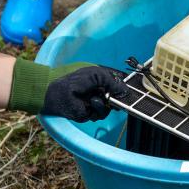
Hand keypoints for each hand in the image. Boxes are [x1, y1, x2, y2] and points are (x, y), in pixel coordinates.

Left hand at [8, 60, 128, 121]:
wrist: (56, 92)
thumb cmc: (73, 78)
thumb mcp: (97, 74)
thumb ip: (113, 81)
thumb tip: (125, 90)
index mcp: (101, 80)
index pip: (118, 83)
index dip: (125, 86)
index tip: (132, 87)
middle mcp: (99, 92)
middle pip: (117, 97)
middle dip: (120, 97)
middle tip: (122, 96)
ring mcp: (95, 103)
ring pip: (111, 107)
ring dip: (106, 102)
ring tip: (98, 97)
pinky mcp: (89, 114)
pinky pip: (100, 114)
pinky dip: (98, 107)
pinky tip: (91, 102)